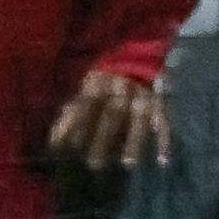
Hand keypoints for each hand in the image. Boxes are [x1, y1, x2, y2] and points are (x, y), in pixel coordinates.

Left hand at [44, 66, 165, 170]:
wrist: (141, 54)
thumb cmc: (104, 82)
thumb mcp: (85, 90)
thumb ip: (69, 115)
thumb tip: (54, 144)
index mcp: (100, 86)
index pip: (88, 107)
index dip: (80, 125)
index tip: (72, 147)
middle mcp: (122, 92)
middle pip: (113, 116)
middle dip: (104, 139)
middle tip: (96, 164)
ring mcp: (143, 98)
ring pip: (139, 121)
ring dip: (135, 142)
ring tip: (129, 164)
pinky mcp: (161, 104)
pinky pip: (165, 123)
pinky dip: (164, 142)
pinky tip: (163, 161)